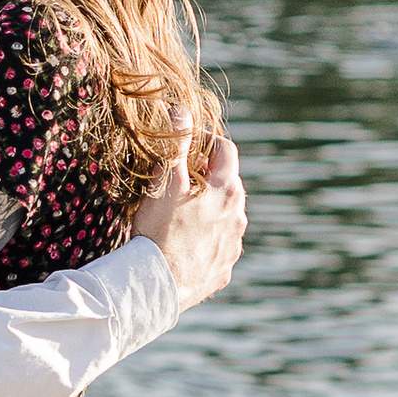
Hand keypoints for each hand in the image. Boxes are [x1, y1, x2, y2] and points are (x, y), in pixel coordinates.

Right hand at [132, 130, 244, 312]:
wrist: (159, 285)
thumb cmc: (159, 231)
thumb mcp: (165, 182)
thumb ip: (176, 144)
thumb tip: (182, 111)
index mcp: (227, 190)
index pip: (226, 150)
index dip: (207, 141)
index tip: (189, 144)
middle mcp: (238, 215)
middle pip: (229, 183)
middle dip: (209, 176)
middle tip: (181, 179)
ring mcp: (234, 243)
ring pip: (227, 215)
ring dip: (210, 208)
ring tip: (181, 214)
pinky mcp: (226, 266)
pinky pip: (221, 245)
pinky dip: (208, 238)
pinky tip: (185, 243)